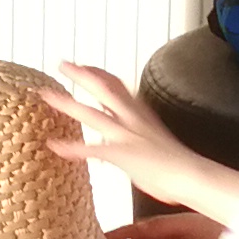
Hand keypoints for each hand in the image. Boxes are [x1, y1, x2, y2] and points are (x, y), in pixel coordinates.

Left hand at [41, 63, 202, 187]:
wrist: (192, 175)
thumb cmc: (177, 164)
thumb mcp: (154, 139)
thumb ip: (136, 134)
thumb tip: (126, 139)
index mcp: (140, 113)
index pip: (117, 83)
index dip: (97, 72)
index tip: (81, 65)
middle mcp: (132, 118)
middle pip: (103, 87)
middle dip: (80, 74)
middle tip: (61, 63)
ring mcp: (126, 135)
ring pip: (92, 113)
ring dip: (67, 103)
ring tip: (46, 95)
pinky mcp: (122, 154)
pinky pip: (91, 149)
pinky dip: (71, 147)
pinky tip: (54, 145)